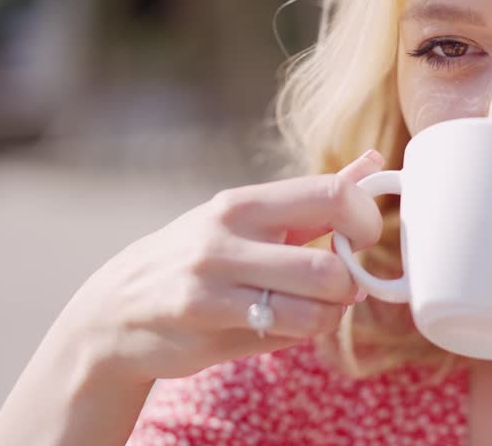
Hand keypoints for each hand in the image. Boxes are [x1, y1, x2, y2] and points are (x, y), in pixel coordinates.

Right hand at [57, 150, 385, 384]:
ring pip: (313, 304)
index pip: (333, 192)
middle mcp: (228, 229)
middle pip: (328, 262)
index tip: (361, 240)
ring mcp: (212, 273)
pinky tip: (285, 324)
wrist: (115, 310)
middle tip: (342, 287)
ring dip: (330, 314)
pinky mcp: (201, 313)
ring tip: (317, 309)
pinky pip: (285, 328)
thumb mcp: (248, 220)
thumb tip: (376, 161)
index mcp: (246, 201)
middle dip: (350, 283)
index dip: (365, 221)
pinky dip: (302, 330)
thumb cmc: (200, 259)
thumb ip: (314, 197)